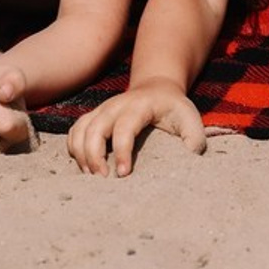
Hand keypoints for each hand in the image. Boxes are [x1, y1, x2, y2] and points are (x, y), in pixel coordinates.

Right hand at [67, 78, 206, 176]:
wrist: (157, 87)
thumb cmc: (174, 109)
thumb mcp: (190, 118)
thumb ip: (194, 138)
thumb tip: (190, 160)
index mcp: (140, 105)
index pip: (125, 127)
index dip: (121, 151)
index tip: (122, 174)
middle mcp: (116, 105)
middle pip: (95, 128)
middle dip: (94, 156)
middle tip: (103, 180)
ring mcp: (102, 110)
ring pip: (81, 130)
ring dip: (81, 155)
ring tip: (92, 177)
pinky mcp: (93, 116)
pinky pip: (75, 132)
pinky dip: (74, 149)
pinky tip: (85, 167)